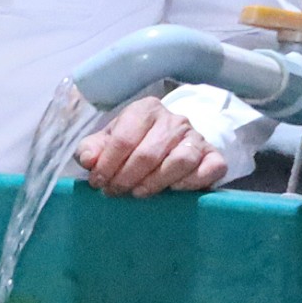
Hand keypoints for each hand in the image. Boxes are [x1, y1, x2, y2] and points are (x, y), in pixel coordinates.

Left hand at [76, 94, 226, 196]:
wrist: (167, 143)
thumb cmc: (131, 143)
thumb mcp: (105, 142)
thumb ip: (91, 149)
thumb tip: (88, 160)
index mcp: (145, 110)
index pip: (124, 138)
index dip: (108, 164)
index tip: (98, 183)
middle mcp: (174, 120)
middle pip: (149, 153)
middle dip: (127, 177)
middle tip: (115, 192)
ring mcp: (197, 137)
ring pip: (180, 161)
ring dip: (156, 182)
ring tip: (139, 192)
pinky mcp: (214, 155)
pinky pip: (210, 169)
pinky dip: (192, 182)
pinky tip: (174, 189)